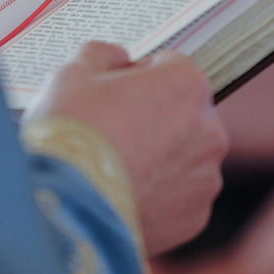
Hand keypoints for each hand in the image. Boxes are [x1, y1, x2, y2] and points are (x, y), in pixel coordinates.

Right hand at [22, 42, 228, 254]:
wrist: (64, 208)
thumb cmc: (70, 134)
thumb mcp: (73, 73)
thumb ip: (104, 54)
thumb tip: (117, 58)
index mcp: (185, 84)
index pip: (168, 67)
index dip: (136, 79)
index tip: (111, 96)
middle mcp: (209, 130)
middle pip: (182, 115)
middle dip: (152, 120)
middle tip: (110, 136)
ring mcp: (205, 178)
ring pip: (182, 160)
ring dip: (158, 161)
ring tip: (114, 172)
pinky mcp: (194, 219)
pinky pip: (177, 199)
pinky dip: (156, 198)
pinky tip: (123, 198)